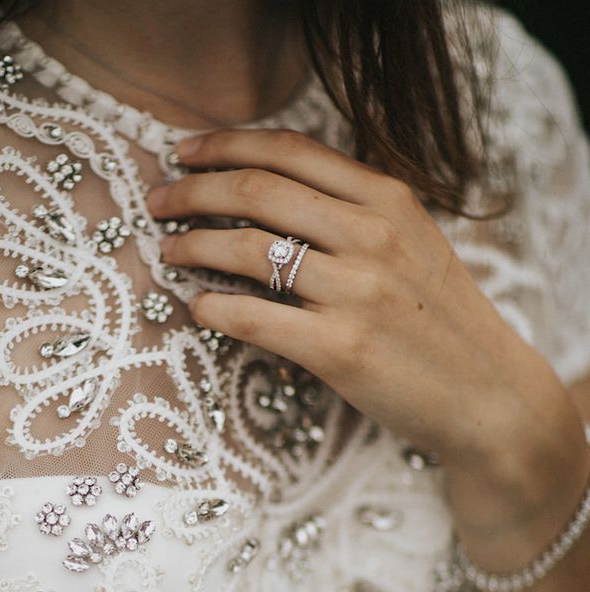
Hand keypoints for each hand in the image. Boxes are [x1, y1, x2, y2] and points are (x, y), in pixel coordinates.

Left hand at [146, 128, 578, 471]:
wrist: (488, 392)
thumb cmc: (440, 316)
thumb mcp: (412, 242)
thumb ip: (351, 211)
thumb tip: (267, 194)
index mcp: (388, 199)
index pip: (289, 150)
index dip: (225, 144)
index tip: (184, 152)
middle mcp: (371, 235)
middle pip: (257, 191)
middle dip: (193, 190)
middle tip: (158, 200)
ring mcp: (356, 292)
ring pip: (247, 249)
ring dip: (192, 246)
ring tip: (168, 250)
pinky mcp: (339, 349)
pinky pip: (252, 317)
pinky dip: (212, 308)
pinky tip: (196, 306)